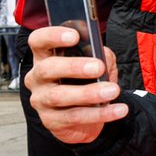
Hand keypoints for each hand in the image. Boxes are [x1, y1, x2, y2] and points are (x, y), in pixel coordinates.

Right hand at [25, 26, 125, 144]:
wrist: (87, 118)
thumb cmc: (88, 82)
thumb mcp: (97, 65)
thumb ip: (100, 55)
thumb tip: (103, 56)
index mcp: (45, 57)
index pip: (38, 41)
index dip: (52, 36)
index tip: (75, 36)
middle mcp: (37, 77)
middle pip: (47, 68)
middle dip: (73, 66)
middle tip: (98, 67)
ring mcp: (41, 100)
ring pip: (59, 95)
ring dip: (89, 93)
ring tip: (112, 90)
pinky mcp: (51, 120)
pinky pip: (74, 117)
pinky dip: (100, 113)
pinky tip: (118, 109)